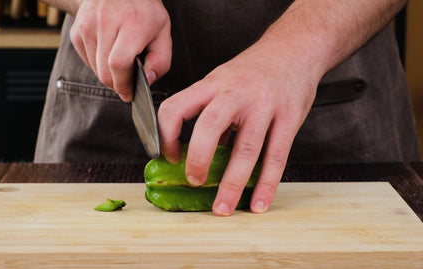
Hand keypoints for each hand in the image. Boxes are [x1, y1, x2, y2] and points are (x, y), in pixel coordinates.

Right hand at [70, 0, 171, 101]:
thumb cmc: (144, 12)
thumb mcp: (163, 32)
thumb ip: (160, 61)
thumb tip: (147, 81)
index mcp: (132, 23)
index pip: (119, 63)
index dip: (124, 84)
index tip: (130, 92)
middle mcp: (106, 22)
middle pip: (105, 71)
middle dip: (117, 84)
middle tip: (128, 83)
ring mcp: (88, 26)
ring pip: (95, 69)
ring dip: (109, 75)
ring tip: (121, 62)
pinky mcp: (77, 31)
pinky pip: (87, 61)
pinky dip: (99, 65)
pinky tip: (109, 53)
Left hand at [158, 43, 319, 215]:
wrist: (295, 49)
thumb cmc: (254, 70)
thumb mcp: (223, 80)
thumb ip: (209, 112)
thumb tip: (195, 153)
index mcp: (212, 84)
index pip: (176, 107)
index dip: (166, 135)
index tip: (169, 156)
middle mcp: (236, 93)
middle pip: (209, 127)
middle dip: (198, 160)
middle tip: (194, 183)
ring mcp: (265, 105)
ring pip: (246, 149)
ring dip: (232, 184)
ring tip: (224, 208)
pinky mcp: (290, 118)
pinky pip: (277, 157)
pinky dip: (266, 185)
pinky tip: (258, 202)